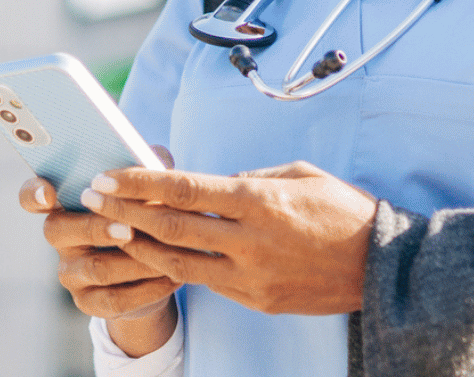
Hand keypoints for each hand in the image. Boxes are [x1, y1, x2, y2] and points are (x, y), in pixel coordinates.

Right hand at [19, 146, 179, 356]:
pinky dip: (146, 288)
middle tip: (128, 228)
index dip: (33, 194)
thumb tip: (158, 155)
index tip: (48, 194)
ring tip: (166, 253)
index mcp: (65, 202)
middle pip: (58, 231)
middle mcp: (60, 237)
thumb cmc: (143, 215)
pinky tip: (170, 277)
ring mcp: (70, 271)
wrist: (152, 269)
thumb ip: (145, 167)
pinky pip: (114, 299)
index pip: (32, 195)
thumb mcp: (144, 189)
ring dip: (133, 260)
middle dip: (96, 228)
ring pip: (94, 267)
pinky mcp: (88, 302)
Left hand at [81, 160, 377, 315]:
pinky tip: (156, 253)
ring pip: (178, 262)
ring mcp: (250, 276)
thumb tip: (214, 185)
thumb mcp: (299, 175)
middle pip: (170, 227)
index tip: (107, 175)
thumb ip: (251, 179)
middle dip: (124, 211)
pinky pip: (206, 282)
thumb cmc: (343, 211)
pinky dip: (176, 266)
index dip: (139, 182)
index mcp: (259, 201)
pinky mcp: (256, 300)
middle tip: (92, 198)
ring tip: (112, 228)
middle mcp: (249, 241)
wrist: (381, 268)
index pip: (184, 189)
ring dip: (139, 244)